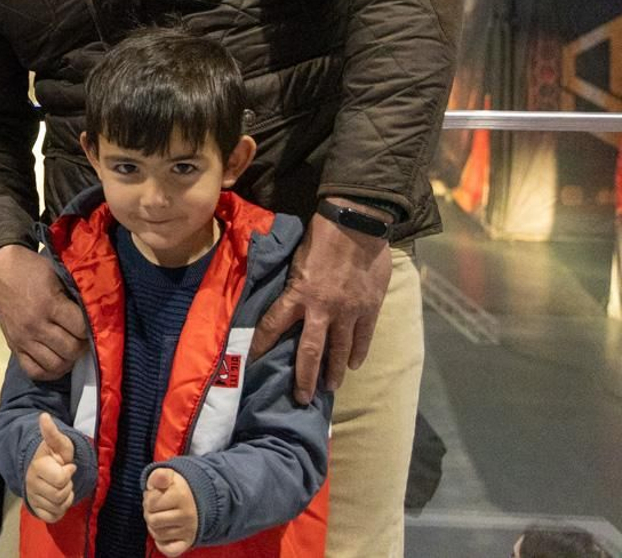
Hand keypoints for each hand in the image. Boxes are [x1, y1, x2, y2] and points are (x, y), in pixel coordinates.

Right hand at [0, 245, 89, 380]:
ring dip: (68, 359)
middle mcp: (35, 325)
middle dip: (82, 345)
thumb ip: (73, 295)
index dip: (91, 327)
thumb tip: (94, 314)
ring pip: (55, 365)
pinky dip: (49, 372)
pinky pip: (34, 371)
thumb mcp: (56, 273)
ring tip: (71, 348)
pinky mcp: (14, 346)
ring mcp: (23, 339)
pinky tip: (57, 361)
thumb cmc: (31, 269)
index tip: (92, 324)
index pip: (80, 328)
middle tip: (83, 337)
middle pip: (70, 349)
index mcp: (49, 304)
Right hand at [25, 413, 77, 523]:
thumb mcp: (59, 443)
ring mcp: (32, 497)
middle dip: (68, 487)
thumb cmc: (55, 455)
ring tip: (61, 487)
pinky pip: (52, 517)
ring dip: (65, 499)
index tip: (68, 466)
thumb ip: (52, 432)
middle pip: (59, 496)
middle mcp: (31, 483)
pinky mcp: (35, 509)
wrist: (44, 467)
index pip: (60, 479)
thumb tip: (44, 416)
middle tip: (64, 478)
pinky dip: (59, 511)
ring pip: (57, 507)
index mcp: (37, 466)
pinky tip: (58, 500)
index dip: (69, 472)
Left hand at [143, 467, 197, 555]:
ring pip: (158, 535)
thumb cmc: (174, 488)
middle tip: (156, 508)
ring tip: (160, 517)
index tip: (155, 495)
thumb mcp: (167, 476)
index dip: (148, 499)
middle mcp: (187, 515)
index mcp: (181, 495)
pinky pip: (169, 550)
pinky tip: (163, 533)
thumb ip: (159, 475)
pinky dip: (162, 544)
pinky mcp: (188, 542)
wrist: (196, 499)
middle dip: (149, 513)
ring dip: (154, 527)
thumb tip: (159, 478)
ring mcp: (188, 530)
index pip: (151, 503)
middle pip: (152, 521)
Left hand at [251, 199, 391, 403]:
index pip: (272, 325)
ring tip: (329, 388)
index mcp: (298, 294)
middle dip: (304, 377)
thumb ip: (292, 283)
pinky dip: (358, 353)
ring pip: (340, 350)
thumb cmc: (322, 236)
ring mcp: (348, 312)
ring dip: (334, 372)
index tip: (252, 361)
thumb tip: (283, 296)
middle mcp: (322, 309)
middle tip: (301, 398)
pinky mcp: (369, 308)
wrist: (357, 224)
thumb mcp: (295, 259)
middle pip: (310, 352)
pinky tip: (353, 364)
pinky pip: (363, 338)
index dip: (261, 345)